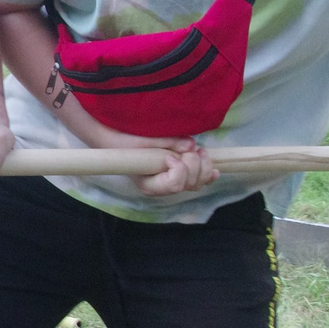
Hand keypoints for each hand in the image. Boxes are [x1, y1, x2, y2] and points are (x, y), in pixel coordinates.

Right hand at [74, 125, 216, 196]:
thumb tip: (191, 145)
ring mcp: (170, 183)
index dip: (179, 169)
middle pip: (189, 184)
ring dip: (203, 167)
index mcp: (149, 185)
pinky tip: (214, 169)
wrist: (114, 139)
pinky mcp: (176, 175)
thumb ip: (167, 143)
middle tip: (190, 149)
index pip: (175, 185)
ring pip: (197, 184)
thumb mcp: (142, 141)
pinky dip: (207, 174)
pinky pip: (197, 181)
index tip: (170, 155)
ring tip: (201, 151)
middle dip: (195, 165)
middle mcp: (161, 188)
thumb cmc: (124, 141)